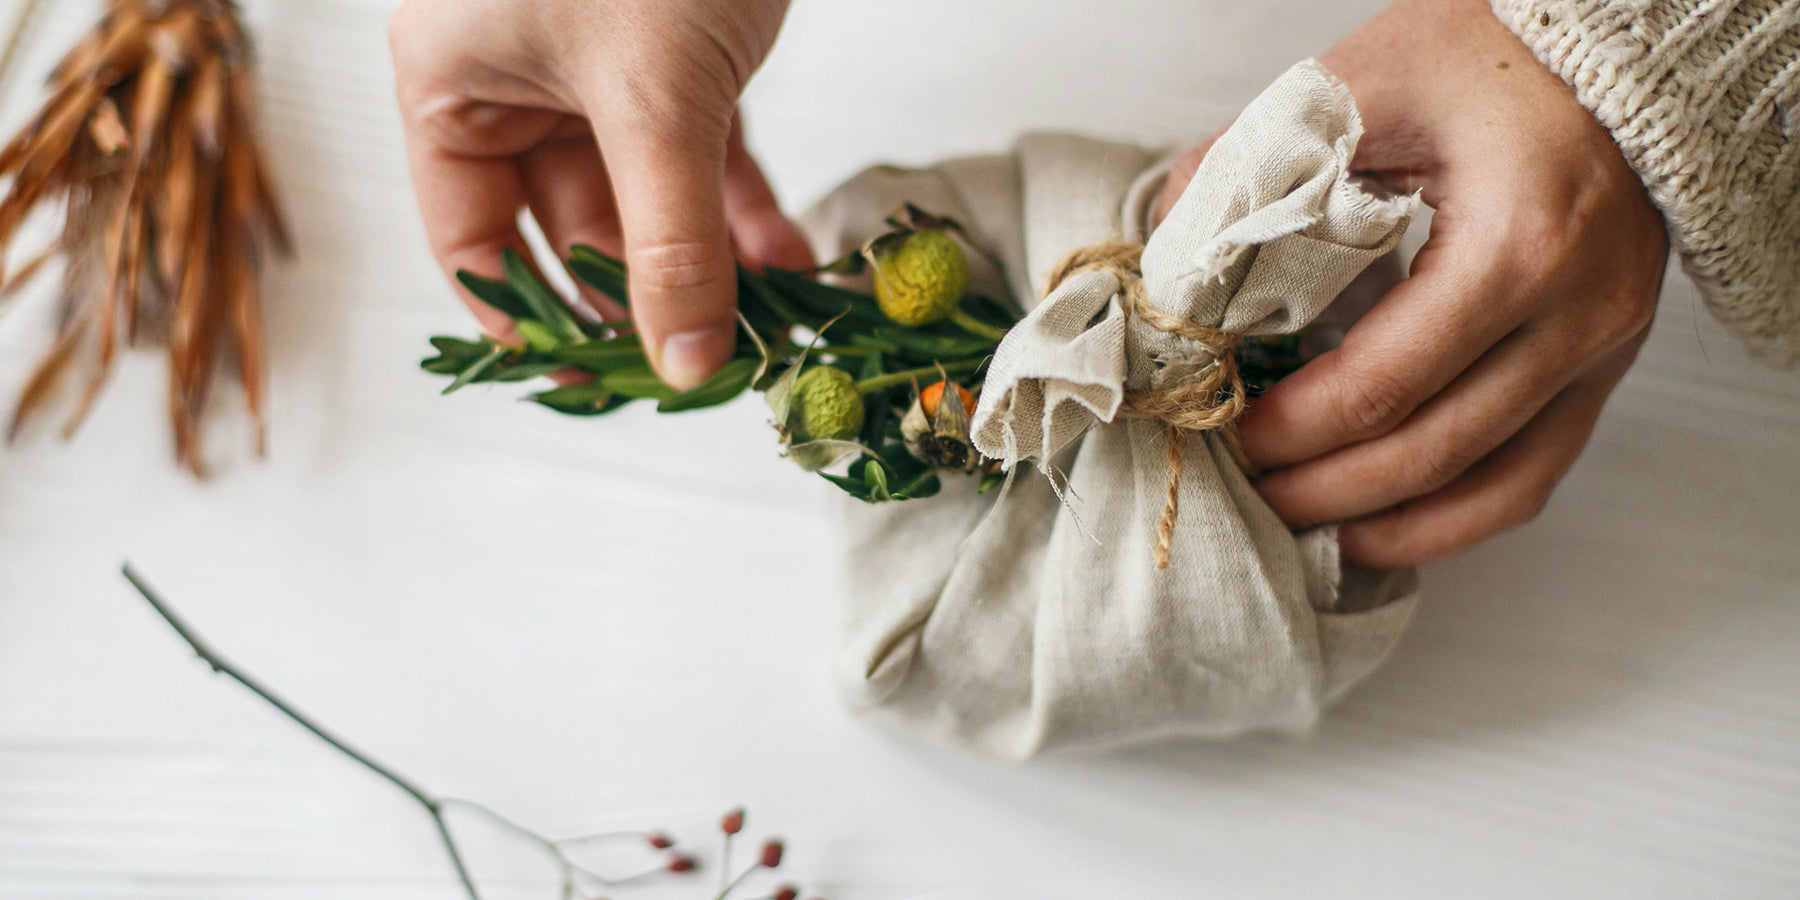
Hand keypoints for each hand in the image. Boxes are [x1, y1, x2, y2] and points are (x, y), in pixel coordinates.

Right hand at [390, 0, 812, 389]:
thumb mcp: (654, 97)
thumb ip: (672, 238)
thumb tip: (687, 360)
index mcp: (455, 79)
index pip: (474, 238)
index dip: (531, 319)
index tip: (600, 386)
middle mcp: (516, 75)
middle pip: (571, 228)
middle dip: (644, 296)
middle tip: (706, 363)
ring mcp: (599, 65)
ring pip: (646, 196)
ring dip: (705, 259)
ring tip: (765, 324)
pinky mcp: (675, 53)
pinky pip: (699, 153)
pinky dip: (741, 205)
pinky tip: (787, 258)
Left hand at [1154, 0, 1666, 567]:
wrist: (1611, 52)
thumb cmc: (1491, 55)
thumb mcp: (1366, 82)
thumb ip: (1258, 164)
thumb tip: (1171, 250)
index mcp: (1518, 246)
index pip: (1382, 386)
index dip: (1293, 430)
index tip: (1229, 433)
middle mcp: (1578, 314)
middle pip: (1433, 452)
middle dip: (1325, 490)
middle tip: (1249, 491)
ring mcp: (1606, 349)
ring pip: (1494, 487)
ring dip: (1389, 524)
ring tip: (1306, 527)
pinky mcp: (1607, 364)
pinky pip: (1536, 473)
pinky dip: (1456, 514)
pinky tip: (1384, 523)